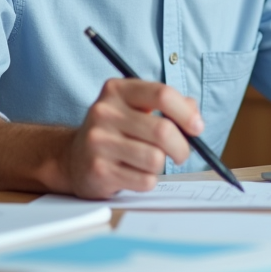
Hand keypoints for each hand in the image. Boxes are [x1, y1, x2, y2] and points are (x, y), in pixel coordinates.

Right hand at [65, 78, 203, 198]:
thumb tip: (195, 117)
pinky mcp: (98, 171)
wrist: (73, 158)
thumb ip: (170, 105)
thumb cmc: (117, 131)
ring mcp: (98, 142)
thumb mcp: (138, 108)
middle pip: (162, 130)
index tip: (197, 128)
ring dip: (161, 166)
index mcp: (118, 90)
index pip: (162, 94)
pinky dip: (147, 181)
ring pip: (155, 159)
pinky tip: (134, 174)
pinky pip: (144, 180)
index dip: (186, 113)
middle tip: (181, 154)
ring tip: (149, 162)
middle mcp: (104, 112)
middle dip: (182, 147)